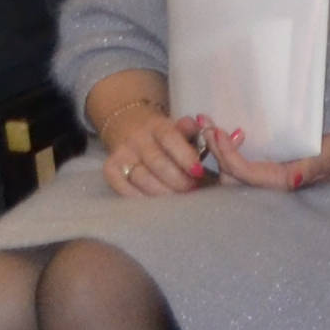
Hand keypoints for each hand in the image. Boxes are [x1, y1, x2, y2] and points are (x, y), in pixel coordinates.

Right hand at [97, 103, 213, 198]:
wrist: (126, 125)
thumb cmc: (163, 135)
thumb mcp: (179, 128)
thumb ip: (196, 133)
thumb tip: (220, 133)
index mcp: (157, 125)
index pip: (170, 138)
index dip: (185, 156)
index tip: (199, 172)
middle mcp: (136, 138)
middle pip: (157, 162)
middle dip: (178, 180)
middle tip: (192, 190)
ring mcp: (121, 154)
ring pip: (141, 178)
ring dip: (162, 192)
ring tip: (178, 199)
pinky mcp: (109, 169)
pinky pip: (123, 188)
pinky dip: (141, 197)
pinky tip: (156, 204)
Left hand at [204, 119, 329, 191]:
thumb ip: (314, 166)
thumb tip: (295, 179)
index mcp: (279, 182)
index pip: (244, 174)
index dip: (228, 155)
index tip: (218, 132)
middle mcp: (266, 183)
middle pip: (230, 175)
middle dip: (215, 151)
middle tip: (206, 124)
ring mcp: (262, 177)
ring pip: (229, 169)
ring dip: (215, 149)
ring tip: (206, 124)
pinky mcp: (260, 167)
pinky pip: (235, 162)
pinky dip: (222, 148)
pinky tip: (217, 130)